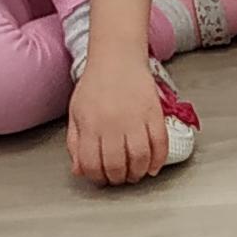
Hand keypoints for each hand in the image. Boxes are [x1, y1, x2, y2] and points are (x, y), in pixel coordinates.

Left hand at [67, 53, 172, 186]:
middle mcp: (112, 123)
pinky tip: (153, 166)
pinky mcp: (154, 113)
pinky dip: (158, 159)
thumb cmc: (95, 85)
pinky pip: (160, 143)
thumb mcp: (76, 113)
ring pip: (139, 158)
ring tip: (135, 174)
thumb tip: (80, 170)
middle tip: (120, 178)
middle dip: (118, 179)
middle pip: (116, 165)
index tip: (101, 178)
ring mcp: (135, 118)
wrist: (117, 57)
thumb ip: (75, 143)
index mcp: (90, 124)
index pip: (91, 164)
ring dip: (138, 172)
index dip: (96, 177)